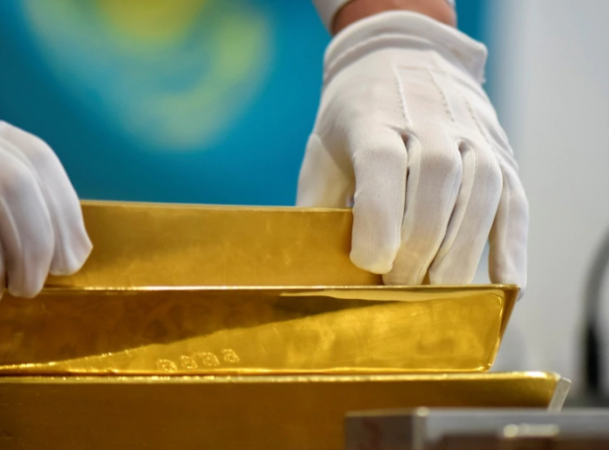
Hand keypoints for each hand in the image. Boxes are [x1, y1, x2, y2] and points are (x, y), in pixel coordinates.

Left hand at [297, 12, 527, 288]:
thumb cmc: (352, 119)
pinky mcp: (503, 155)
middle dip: (418, 248)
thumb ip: (317, 203)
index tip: (370, 264)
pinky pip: (515, 203)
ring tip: (440, 296)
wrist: (402, 55)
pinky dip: (513, 247)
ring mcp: (473, 136)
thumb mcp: (323, 150)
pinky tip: (505, 286)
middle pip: (435, 185)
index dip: (379, 218)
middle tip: (399, 292)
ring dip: (461, 252)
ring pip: (480, 194)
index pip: (382, 163)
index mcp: (373, 120)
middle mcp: (430, 122)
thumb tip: (310, 267)